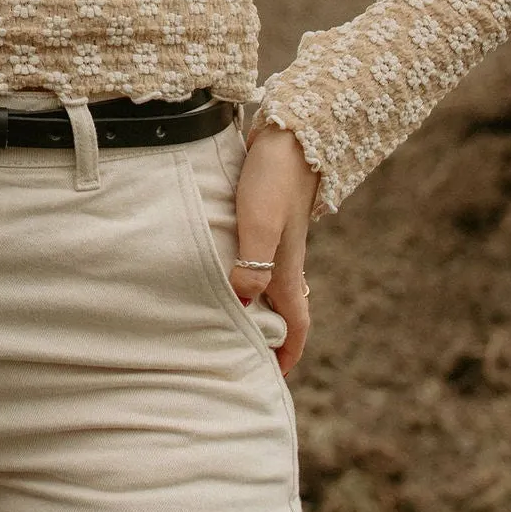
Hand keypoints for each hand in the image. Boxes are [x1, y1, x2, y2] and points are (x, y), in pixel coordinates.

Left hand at [231, 122, 319, 379]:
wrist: (290, 131)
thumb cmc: (275, 177)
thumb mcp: (261, 221)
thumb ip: (252, 260)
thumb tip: (243, 301)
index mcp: (288, 269)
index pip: (295, 324)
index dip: (287, 355)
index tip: (269, 380)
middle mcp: (284, 259)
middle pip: (279, 309)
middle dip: (265, 337)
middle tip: (235, 356)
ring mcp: (274, 239)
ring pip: (264, 284)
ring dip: (249, 305)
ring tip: (219, 319)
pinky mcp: (261, 218)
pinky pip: (252, 259)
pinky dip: (238, 274)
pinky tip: (215, 268)